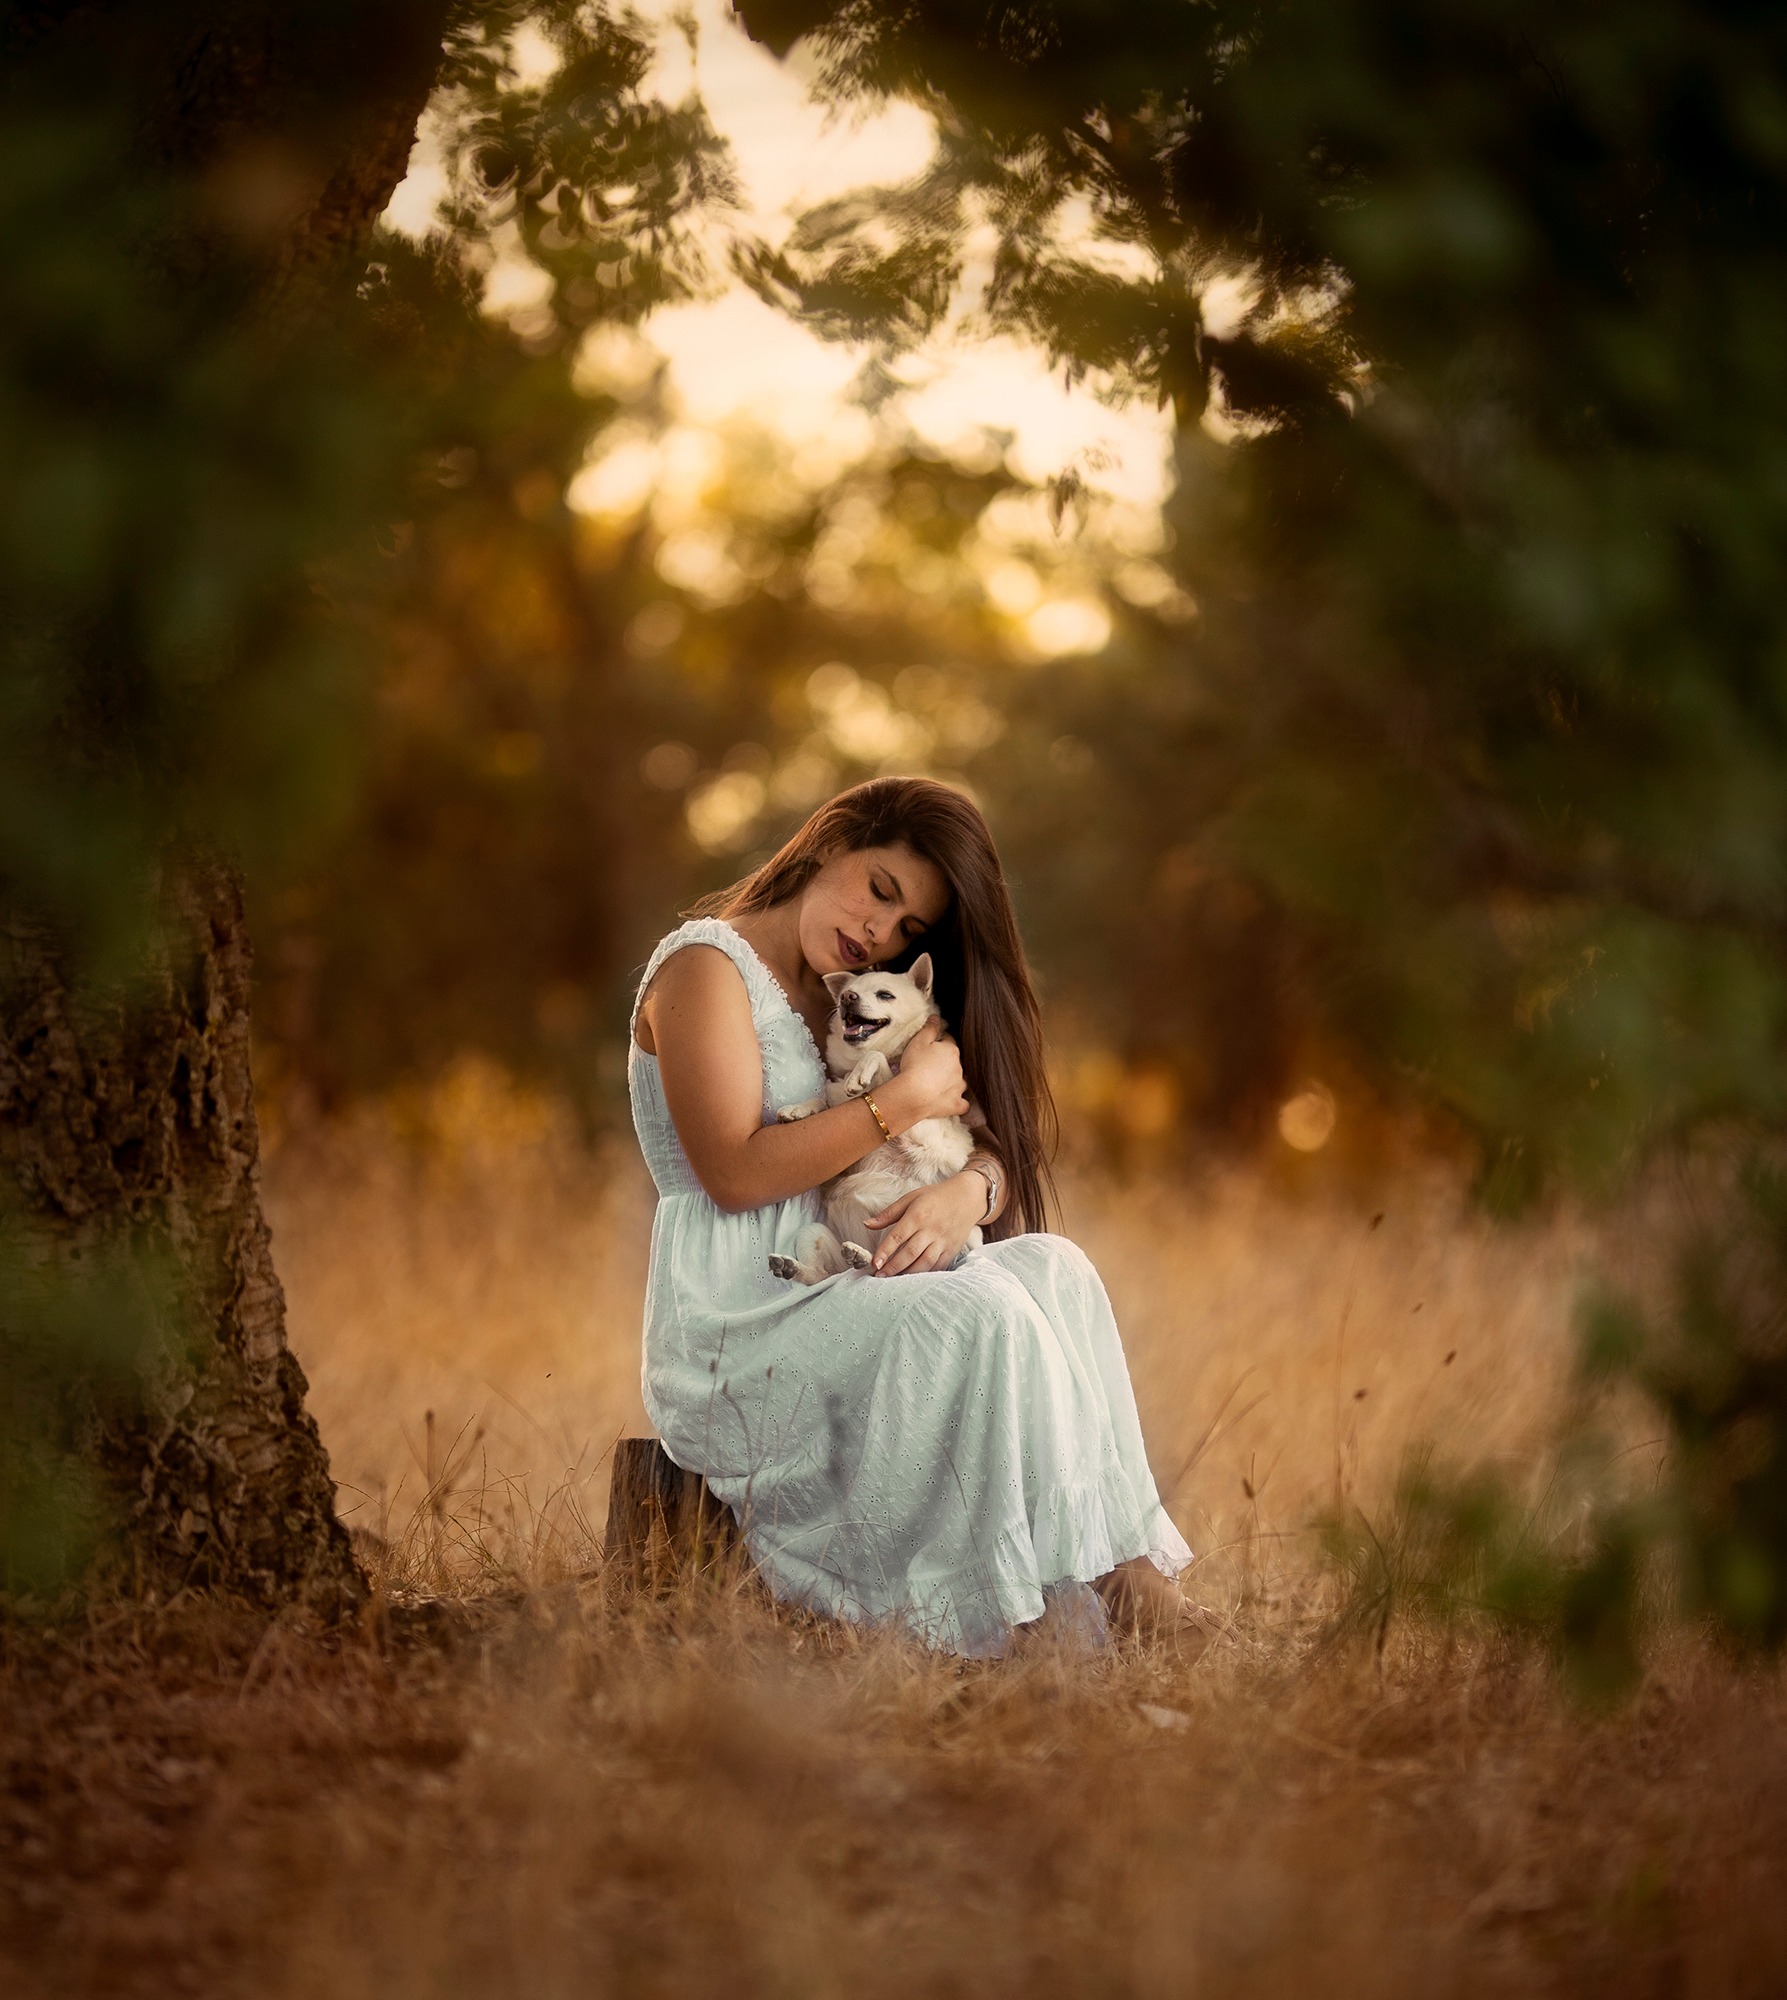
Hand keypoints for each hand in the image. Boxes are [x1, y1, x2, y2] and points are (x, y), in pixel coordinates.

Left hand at [864, 1174, 985, 1275]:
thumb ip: (888, 1214)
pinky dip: (925, 1274)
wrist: (967, 1198)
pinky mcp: (952, 1250)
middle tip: (879, 1276)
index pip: (898, 1236)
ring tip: (894, 1280)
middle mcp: (931, 1230)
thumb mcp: (910, 1198)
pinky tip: (913, 1279)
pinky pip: (938, 1266)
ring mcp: (943, 1241)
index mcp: (918, 1215)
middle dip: (893, 1267)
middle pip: (910, 1253)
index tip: (874, 1263)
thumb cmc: (935, 1197)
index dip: (885, 1251)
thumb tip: (867, 1224)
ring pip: (924, 1262)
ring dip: (908, 1274)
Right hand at [889, 1020, 967, 1124]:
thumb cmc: (915, 1065)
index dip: (939, 1041)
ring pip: (961, 1081)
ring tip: (941, 1082)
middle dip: (946, 1061)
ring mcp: (959, 1087)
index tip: (931, 1044)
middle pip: (955, 1061)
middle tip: (930, 1064)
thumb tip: (937, 1017)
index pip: (948, 1041)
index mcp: (951, 1051)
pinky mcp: (955, 1104)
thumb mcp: (919, 1040)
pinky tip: (953, 1102)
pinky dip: (959, 1102)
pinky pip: (962, 1104)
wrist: (914, 1094)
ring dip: (954, 1081)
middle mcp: (959, 1068)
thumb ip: (930, 1028)